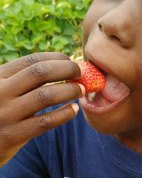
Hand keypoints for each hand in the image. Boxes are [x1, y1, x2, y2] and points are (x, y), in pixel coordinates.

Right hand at [0, 52, 83, 166]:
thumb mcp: (2, 89)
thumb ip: (22, 78)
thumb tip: (62, 65)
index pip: (32, 61)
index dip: (57, 58)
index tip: (71, 61)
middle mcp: (0, 92)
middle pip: (41, 73)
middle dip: (67, 69)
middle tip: (81, 73)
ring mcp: (5, 114)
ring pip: (46, 96)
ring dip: (70, 90)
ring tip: (81, 90)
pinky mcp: (12, 135)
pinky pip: (45, 121)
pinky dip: (64, 114)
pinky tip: (74, 110)